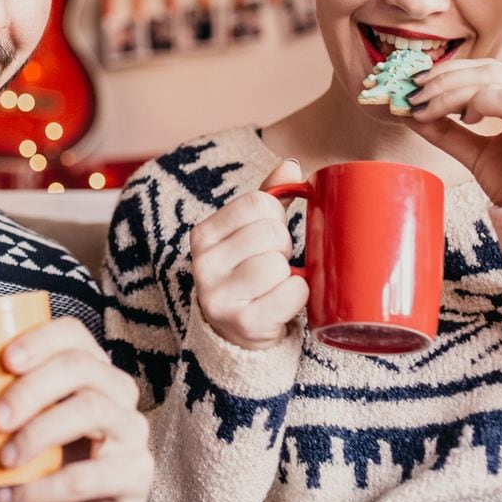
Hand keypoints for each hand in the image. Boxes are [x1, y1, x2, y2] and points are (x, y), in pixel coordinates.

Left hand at [0, 317, 151, 501]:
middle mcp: (119, 390)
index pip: (74, 334)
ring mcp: (132, 430)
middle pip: (80, 368)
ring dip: (39, 433)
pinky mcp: (136, 473)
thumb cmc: (57, 455)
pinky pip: (90, 476)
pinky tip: (11, 497)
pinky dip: (44, 488)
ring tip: (4, 460)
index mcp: (93, 366)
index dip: (40, 339)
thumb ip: (3, 402)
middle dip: (32, 389)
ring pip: (91, 411)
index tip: (4, 359)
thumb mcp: (34, 423)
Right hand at [189, 159, 308, 350]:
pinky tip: (281, 303)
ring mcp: (220, 297)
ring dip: (288, 274)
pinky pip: (292, 293)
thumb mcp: (249, 233)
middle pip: (272, 233)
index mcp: (203, 235)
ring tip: (274, 284)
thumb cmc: (247, 274)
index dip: (275, 216)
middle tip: (272, 264)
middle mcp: (204, 264)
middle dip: (283, 247)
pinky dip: (297, 296)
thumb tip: (289, 165)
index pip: (258, 203)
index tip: (268, 235)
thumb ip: (268, 197)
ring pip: (279, 264)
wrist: (236, 336)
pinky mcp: (243, 324)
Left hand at [406, 58, 501, 206]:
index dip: (451, 71)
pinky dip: (477, 103)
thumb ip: (447, 131)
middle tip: (412, 94)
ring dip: (450, 92)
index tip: (417, 84)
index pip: (491, 69)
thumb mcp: (476, 154)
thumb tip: (409, 112)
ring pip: (492, 80)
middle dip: (443, 78)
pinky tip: (465, 120)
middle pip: (489, 69)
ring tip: (428, 110)